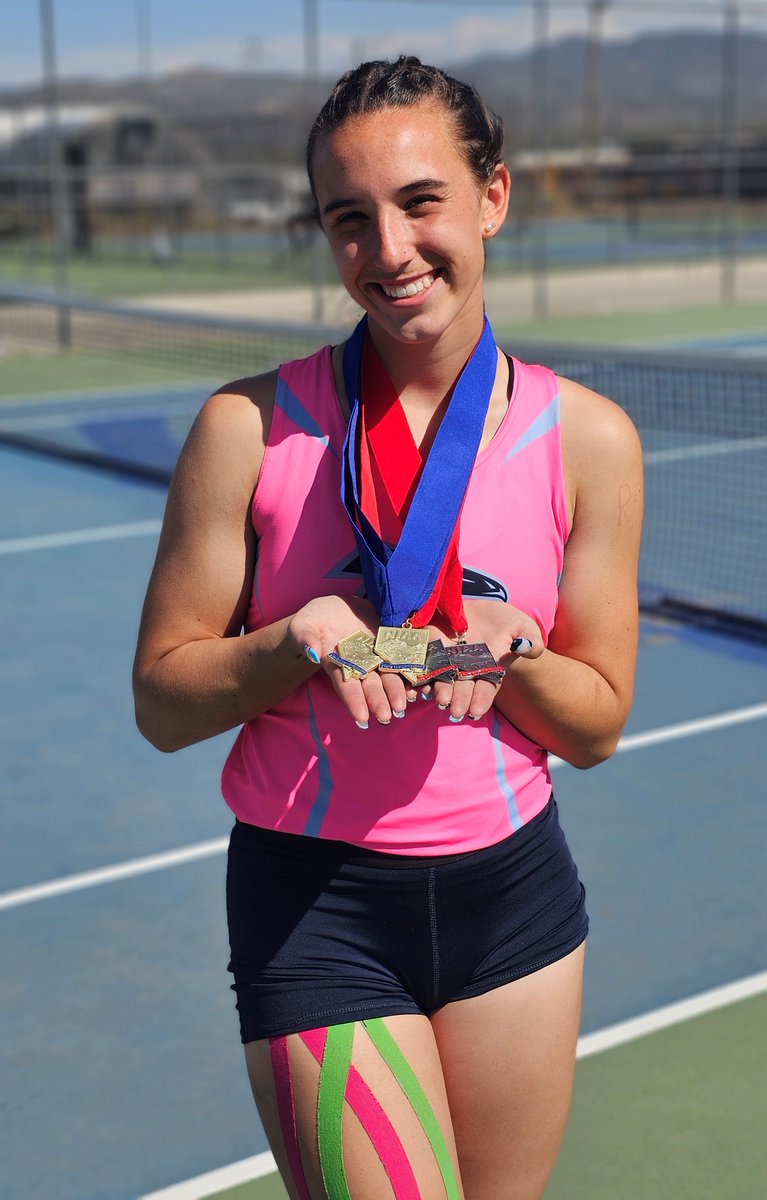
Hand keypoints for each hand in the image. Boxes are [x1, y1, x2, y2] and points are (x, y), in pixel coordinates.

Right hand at [287, 596, 421, 727]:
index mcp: (337, 665)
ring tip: (403, 705)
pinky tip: (418, 683)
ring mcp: (376, 655)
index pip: (345, 686)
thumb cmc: (315, 619)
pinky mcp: (389, 643)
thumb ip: (305, 639)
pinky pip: (402, 658)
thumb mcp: (304, 625)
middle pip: (370, 686)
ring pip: (388, 676)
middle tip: (387, 717)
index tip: (361, 718)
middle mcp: (359, 665)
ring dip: (396, 691)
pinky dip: (410, 670)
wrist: (336, 608)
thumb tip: (312, 654)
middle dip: (378, 701)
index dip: (354, 701)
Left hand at [424, 600, 542, 722]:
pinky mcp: (432, 648)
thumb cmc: (505, 622)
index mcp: (489, 670)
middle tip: (454, 712)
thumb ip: (530, 640)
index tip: (476, 711)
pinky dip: (420, 675)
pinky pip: (424, 664)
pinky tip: (418, 685)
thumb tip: (527, 647)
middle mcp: (467, 670)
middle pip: (462, 688)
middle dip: (459, 700)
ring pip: (442, 679)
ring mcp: (448, 661)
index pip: (486, 688)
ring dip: (440, 690)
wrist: (478, 610)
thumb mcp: (522, 627)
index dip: (481, 699)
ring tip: (440, 700)